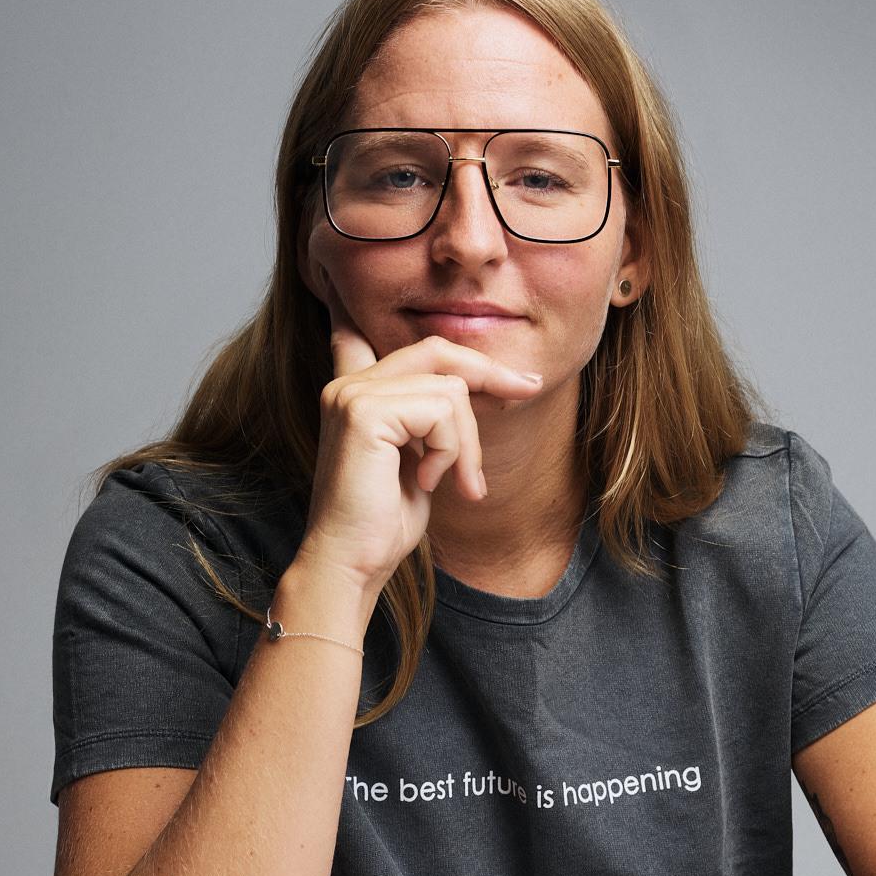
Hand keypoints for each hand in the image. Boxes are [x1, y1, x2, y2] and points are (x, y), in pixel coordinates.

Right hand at [295, 283, 545, 594]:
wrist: (352, 561)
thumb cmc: (384, 521)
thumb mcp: (416, 458)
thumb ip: (426, 418)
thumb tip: (462, 388)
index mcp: (355, 391)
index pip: (370, 330)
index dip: (398, 319)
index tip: (417, 314)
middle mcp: (348, 383)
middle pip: (438, 349)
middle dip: (489, 371)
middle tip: (528, 389)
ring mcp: (352, 394)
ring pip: (451, 389)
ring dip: (467, 442)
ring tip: (456, 482)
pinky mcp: (363, 411)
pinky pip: (443, 410)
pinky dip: (451, 450)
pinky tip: (428, 481)